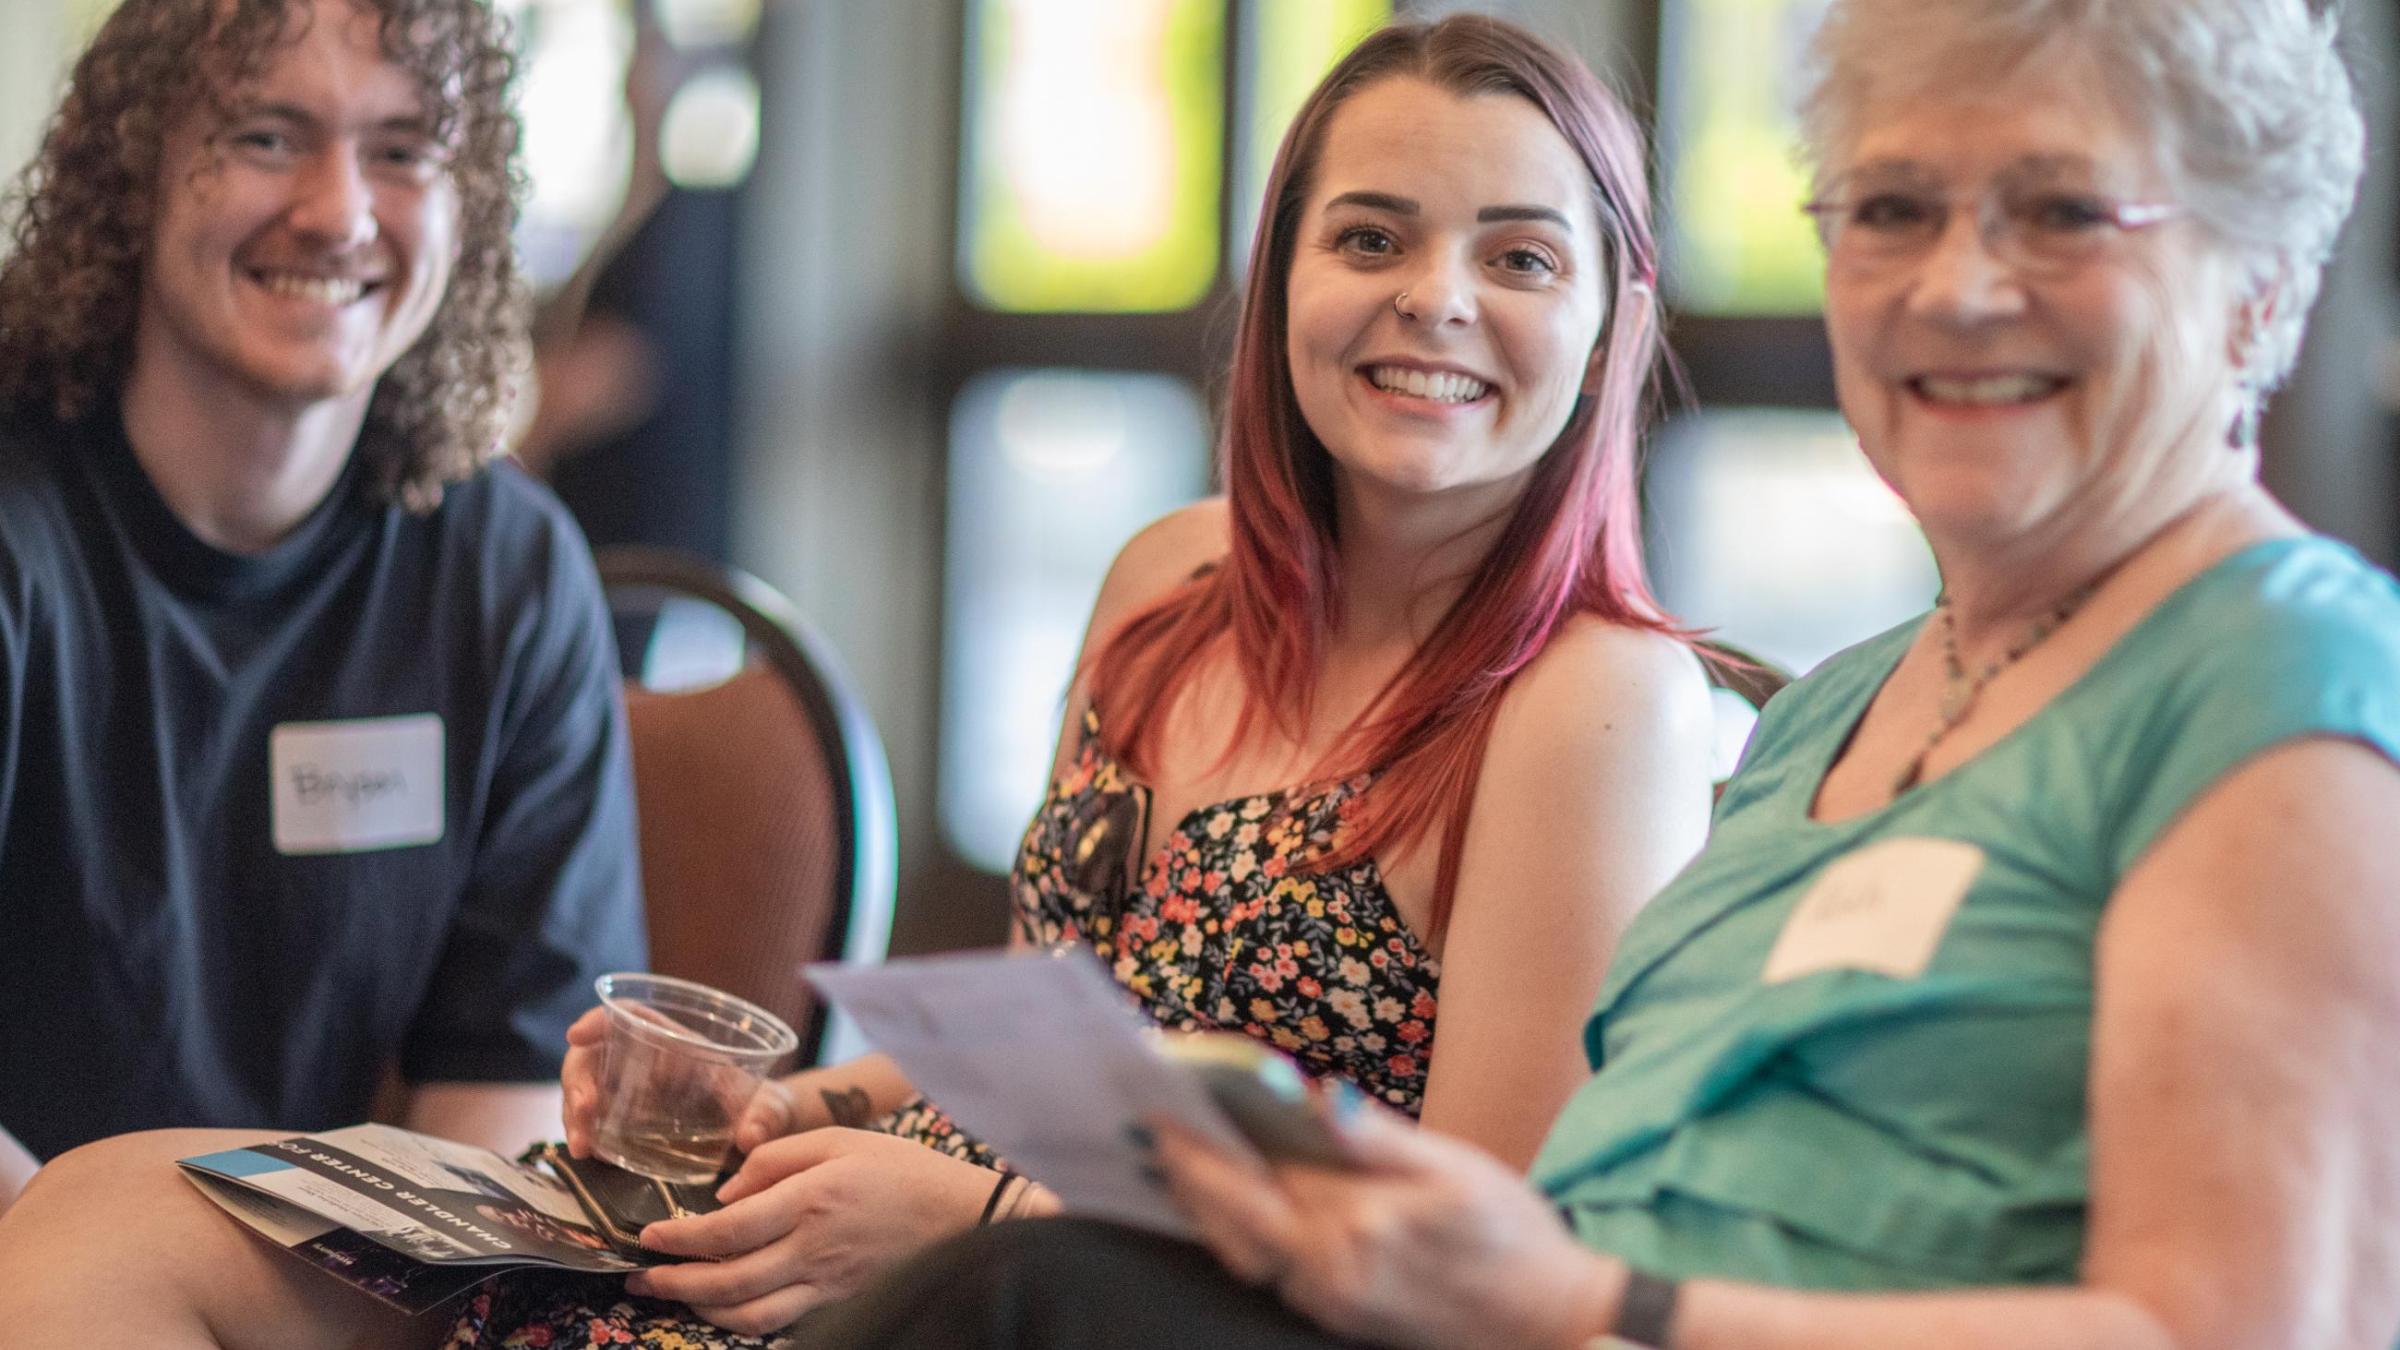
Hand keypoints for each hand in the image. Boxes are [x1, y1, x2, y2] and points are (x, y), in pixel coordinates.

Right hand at [561, 1012, 820, 1158]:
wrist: (761, 1134)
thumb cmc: (763, 1105)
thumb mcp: (770, 1106)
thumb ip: (765, 1116)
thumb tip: (751, 1135)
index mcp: (677, 1044)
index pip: (629, 1016)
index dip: (599, 1020)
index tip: (576, 1035)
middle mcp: (646, 1064)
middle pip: (593, 1059)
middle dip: (578, 1084)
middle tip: (583, 1117)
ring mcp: (632, 1095)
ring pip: (586, 1093)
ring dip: (574, 1116)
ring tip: (582, 1148)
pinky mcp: (628, 1126)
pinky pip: (594, 1125)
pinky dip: (586, 1136)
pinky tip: (590, 1156)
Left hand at [623, 1128, 1000, 1334]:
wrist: (965, 1216)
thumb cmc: (902, 1169)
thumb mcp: (840, 1139)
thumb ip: (776, 1160)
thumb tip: (726, 1195)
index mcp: (811, 1200)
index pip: (728, 1229)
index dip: (680, 1239)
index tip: (649, 1237)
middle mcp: (814, 1249)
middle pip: (728, 1281)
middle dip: (674, 1283)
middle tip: (640, 1277)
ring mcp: (827, 1283)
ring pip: (748, 1314)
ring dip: (700, 1310)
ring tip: (671, 1295)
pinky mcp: (838, 1302)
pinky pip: (779, 1324)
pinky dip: (741, 1322)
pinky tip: (723, 1308)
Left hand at [1152, 1106, 1618, 1349]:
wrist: (1549, 1325)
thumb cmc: (1514, 1237)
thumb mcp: (1457, 1171)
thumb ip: (1380, 1139)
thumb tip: (1320, 1098)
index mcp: (1357, 1227)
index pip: (1257, 1178)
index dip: (1202, 1145)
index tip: (1161, 1110)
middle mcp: (1331, 1272)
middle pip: (1233, 1222)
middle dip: (1186, 1177)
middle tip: (1147, 1132)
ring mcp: (1331, 1301)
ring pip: (1243, 1252)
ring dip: (1205, 1208)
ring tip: (1174, 1162)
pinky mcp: (1337, 1316)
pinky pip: (1268, 1271)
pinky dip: (1238, 1235)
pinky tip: (1231, 1206)